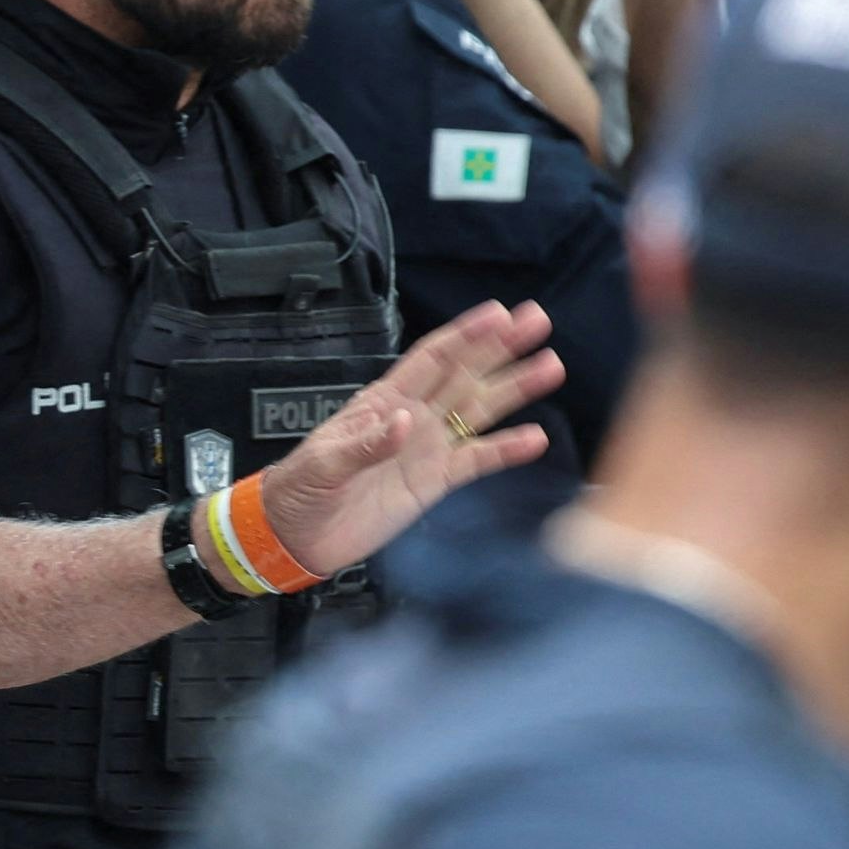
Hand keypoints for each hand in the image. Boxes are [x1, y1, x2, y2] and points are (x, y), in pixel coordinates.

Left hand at [257, 302, 563, 573]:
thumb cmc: (301, 488)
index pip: (432, 358)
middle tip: (538, 321)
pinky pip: (477, 460)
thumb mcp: (324, 463)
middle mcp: (413, 416)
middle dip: (502, 347)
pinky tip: (535, 437)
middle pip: (466, 373)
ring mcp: (428, 448)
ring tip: (550, 366)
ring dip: (514, 389)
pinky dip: (506, 450)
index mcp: (384, 400)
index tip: (499, 313)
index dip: (466, 335)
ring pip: (480, 410)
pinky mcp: (435, 482)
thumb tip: (405, 421)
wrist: (297, 536)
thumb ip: (366, 443)